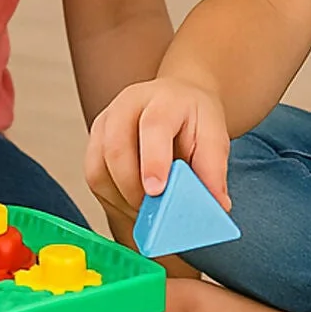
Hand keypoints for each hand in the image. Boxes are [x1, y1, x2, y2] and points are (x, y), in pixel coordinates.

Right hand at [84, 76, 230, 227]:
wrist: (179, 99)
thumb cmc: (194, 119)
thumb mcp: (215, 137)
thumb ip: (214, 171)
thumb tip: (216, 205)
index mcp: (164, 100)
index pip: (153, 126)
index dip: (153, 161)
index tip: (157, 191)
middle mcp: (127, 105)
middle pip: (116, 148)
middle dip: (133, 189)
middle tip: (155, 212)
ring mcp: (105, 122)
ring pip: (98, 167)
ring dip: (121, 199)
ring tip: (147, 212)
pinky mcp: (95, 141)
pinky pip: (94, 178)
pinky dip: (112, 200)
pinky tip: (133, 205)